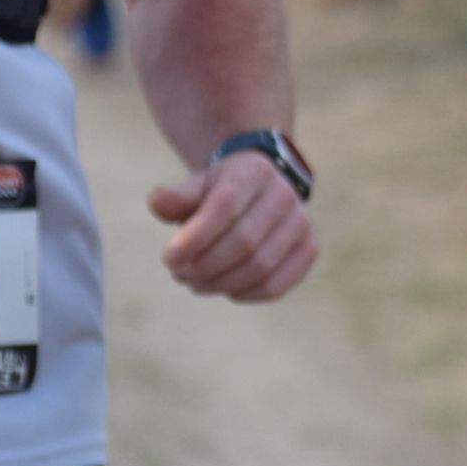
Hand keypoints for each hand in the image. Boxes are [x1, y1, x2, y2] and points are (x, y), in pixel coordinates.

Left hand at [149, 150, 316, 300]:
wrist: (261, 192)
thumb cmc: (220, 193)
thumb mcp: (197, 186)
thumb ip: (176, 197)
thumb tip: (157, 202)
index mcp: (254, 171)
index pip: (225, 207)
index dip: (195, 237)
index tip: (168, 259)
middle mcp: (284, 194)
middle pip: (243, 241)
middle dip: (205, 266)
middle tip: (179, 274)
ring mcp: (301, 223)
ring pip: (259, 267)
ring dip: (220, 283)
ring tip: (195, 283)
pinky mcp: (309, 249)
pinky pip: (276, 285)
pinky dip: (246, 294)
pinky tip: (225, 289)